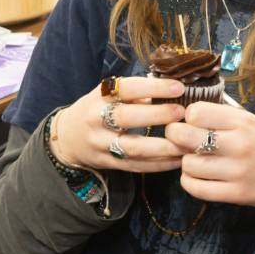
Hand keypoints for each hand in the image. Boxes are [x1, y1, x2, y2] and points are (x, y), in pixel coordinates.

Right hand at [51, 76, 187, 172]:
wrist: (68, 137)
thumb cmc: (96, 109)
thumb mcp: (108, 94)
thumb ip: (135, 93)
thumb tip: (173, 90)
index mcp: (100, 96)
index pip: (127, 88)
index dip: (154, 87)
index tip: (179, 87)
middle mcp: (97, 119)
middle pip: (127, 118)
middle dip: (157, 115)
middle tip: (182, 113)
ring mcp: (101, 144)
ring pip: (134, 148)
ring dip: (163, 147)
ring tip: (187, 142)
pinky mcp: (107, 164)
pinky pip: (136, 166)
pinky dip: (159, 164)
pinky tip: (178, 160)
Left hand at [164, 102, 254, 208]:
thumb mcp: (251, 121)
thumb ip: (222, 118)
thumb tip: (187, 116)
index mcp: (242, 121)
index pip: (196, 112)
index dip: (188, 117)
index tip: (193, 122)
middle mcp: (238, 144)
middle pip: (185, 136)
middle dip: (176, 136)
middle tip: (181, 140)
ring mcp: (236, 171)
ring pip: (188, 164)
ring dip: (186, 162)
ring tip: (196, 160)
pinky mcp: (236, 194)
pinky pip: (197, 189)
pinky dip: (189, 182)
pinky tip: (196, 177)